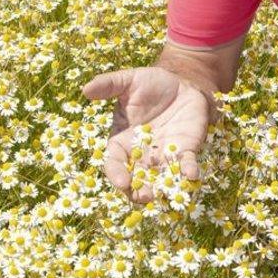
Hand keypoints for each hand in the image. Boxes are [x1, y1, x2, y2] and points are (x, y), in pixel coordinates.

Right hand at [81, 67, 212, 203]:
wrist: (181, 83)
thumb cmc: (150, 83)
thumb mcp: (128, 80)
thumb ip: (109, 85)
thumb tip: (85, 90)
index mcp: (122, 141)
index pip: (114, 162)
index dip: (116, 174)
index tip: (121, 182)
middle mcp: (141, 154)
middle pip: (136, 179)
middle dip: (139, 190)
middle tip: (143, 197)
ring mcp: (164, 154)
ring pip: (160, 178)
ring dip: (163, 188)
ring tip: (165, 194)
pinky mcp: (185, 149)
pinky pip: (186, 164)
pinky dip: (188, 171)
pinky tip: (192, 175)